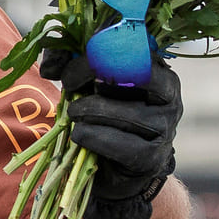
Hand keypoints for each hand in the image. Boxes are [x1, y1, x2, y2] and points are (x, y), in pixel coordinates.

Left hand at [40, 47, 182, 218]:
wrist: (118, 169)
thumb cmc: (104, 118)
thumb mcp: (88, 86)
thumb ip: (70, 66)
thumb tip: (49, 65)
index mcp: (158, 72)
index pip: (134, 49)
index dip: (97, 53)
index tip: (70, 70)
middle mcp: (169, 98)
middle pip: (134, 74)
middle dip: (91, 75)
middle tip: (69, 87)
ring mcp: (164, 129)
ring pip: (126, 112)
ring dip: (88, 110)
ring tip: (74, 114)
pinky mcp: (152, 158)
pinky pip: (120, 144)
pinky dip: (92, 137)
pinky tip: (80, 135)